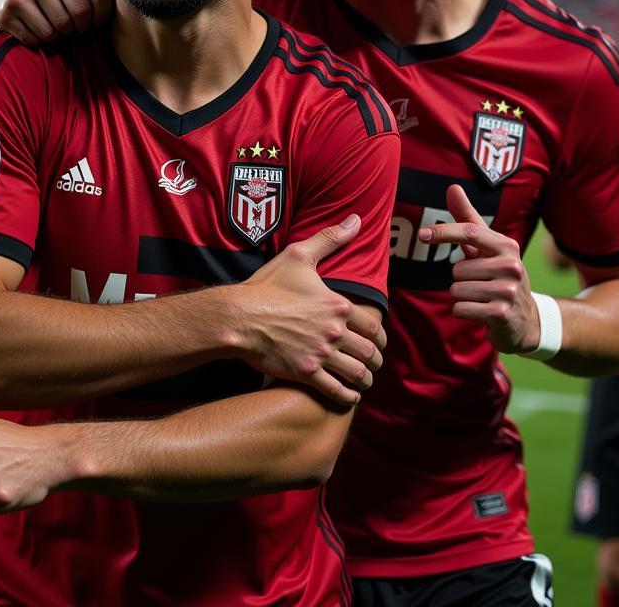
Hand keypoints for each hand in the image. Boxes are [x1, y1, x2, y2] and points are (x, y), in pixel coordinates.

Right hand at [0, 0, 111, 43]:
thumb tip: (125, 7)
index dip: (101, 13)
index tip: (93, 19)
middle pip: (78, 15)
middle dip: (78, 27)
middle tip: (71, 25)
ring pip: (56, 31)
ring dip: (58, 35)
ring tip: (52, 24)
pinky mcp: (5, 12)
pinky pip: (35, 39)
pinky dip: (39, 39)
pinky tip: (34, 26)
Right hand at [232, 214, 384, 405]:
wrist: (239, 316)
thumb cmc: (267, 285)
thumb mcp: (299, 255)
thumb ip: (330, 239)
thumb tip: (355, 221)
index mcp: (337, 305)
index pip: (372, 325)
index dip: (380, 336)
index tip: (379, 341)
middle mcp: (334, 332)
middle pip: (368, 352)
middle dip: (375, 360)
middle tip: (374, 363)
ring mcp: (321, 354)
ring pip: (356, 373)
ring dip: (365, 379)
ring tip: (364, 381)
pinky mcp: (306, 373)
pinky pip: (335, 391)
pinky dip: (347, 397)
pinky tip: (350, 397)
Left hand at [418, 184, 540, 354]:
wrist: (525, 320)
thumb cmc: (498, 276)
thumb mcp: (486, 248)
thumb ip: (467, 219)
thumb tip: (452, 187)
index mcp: (506, 246)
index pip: (469, 232)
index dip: (443, 232)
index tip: (422, 234)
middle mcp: (511, 266)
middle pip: (457, 269)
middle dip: (461, 279)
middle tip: (481, 285)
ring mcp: (508, 291)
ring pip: (456, 290)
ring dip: (462, 296)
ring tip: (482, 298)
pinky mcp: (501, 314)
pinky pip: (460, 308)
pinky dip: (464, 311)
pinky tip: (482, 312)